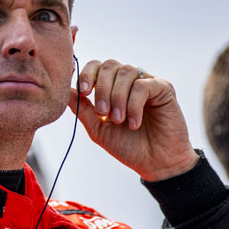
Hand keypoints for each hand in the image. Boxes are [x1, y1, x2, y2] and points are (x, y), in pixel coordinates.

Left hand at [68, 59, 198, 181]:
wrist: (155, 163)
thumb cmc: (127, 146)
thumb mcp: (98, 128)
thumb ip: (82, 109)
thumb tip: (64, 90)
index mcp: (111, 86)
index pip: (96, 66)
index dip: (86, 74)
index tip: (83, 92)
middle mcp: (128, 80)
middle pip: (108, 65)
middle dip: (101, 88)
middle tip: (102, 112)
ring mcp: (146, 82)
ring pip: (125, 72)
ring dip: (117, 96)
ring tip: (118, 120)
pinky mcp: (163, 88)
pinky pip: (143, 85)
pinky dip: (133, 104)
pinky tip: (133, 122)